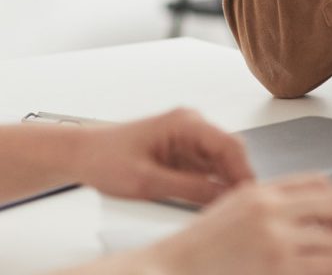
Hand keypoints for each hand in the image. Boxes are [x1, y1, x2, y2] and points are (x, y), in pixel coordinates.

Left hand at [70, 108, 254, 205]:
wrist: (83, 154)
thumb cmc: (106, 158)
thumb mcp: (148, 181)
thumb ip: (188, 189)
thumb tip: (221, 196)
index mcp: (185, 122)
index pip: (229, 144)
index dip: (243, 172)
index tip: (248, 196)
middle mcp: (191, 125)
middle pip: (230, 153)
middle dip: (236, 179)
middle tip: (235, 208)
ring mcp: (188, 138)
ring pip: (221, 162)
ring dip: (223, 184)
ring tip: (220, 208)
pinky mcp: (182, 152)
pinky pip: (207, 169)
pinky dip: (211, 185)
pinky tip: (206, 203)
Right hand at [136, 175, 331, 274]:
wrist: (168, 271)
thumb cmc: (193, 253)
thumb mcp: (230, 214)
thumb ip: (265, 209)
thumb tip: (302, 217)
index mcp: (259, 193)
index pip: (319, 183)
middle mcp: (269, 211)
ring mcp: (274, 240)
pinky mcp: (277, 268)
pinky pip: (326, 269)